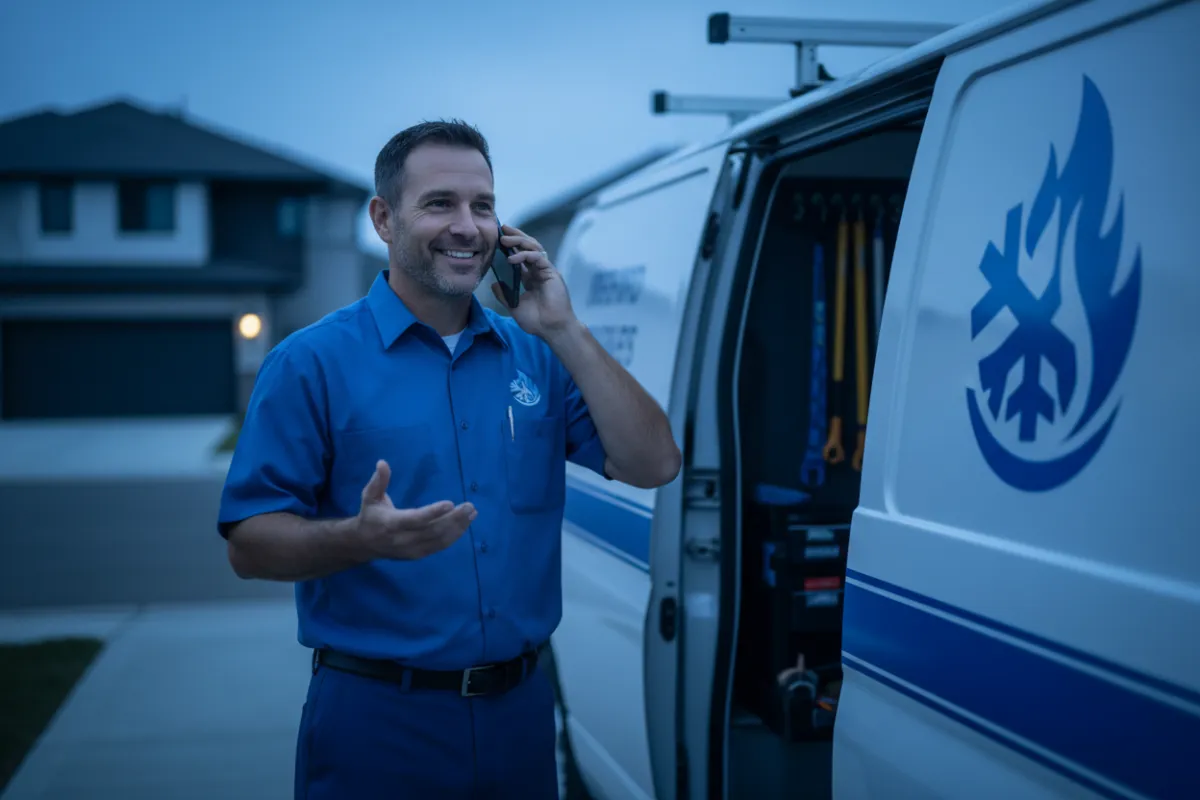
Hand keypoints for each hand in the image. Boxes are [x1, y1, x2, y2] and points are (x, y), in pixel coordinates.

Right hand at [354, 460, 475, 559]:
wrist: (363, 544)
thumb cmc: (370, 515)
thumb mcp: (369, 496)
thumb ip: (378, 481)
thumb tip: (382, 462)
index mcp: (391, 523)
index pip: (415, 519)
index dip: (432, 513)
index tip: (450, 503)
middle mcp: (403, 539)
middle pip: (432, 531)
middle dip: (453, 519)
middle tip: (469, 506)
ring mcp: (412, 550)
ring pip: (439, 540)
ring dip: (458, 528)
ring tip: (472, 514)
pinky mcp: (419, 555)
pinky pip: (439, 546)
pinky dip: (454, 536)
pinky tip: (464, 525)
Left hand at [493, 224, 577, 337]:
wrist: (552, 329)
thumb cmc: (537, 321)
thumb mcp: (514, 307)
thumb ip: (504, 295)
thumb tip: (493, 284)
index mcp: (531, 278)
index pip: (521, 256)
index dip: (511, 247)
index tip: (498, 239)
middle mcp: (539, 271)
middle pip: (528, 247)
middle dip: (515, 236)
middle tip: (501, 229)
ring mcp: (546, 271)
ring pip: (534, 248)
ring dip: (519, 241)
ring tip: (504, 239)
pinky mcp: (551, 272)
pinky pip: (538, 258)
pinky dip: (525, 255)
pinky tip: (512, 259)